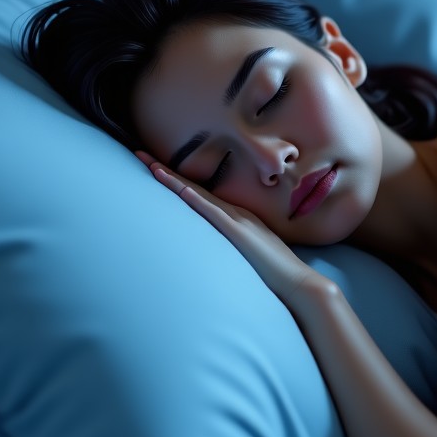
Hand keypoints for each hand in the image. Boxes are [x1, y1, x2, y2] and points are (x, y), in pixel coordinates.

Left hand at [134, 152, 335, 314]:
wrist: (298, 283)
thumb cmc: (275, 273)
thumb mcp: (249, 252)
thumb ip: (232, 244)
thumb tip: (212, 248)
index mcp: (236, 216)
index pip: (199, 193)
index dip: (175, 178)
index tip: (152, 166)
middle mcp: (234, 212)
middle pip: (193, 187)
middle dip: (165, 170)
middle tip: (139, 154)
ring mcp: (237, 220)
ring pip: (198, 194)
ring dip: (172, 179)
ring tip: (148, 164)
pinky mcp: (238, 233)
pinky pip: (212, 212)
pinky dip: (195, 199)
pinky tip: (180, 189)